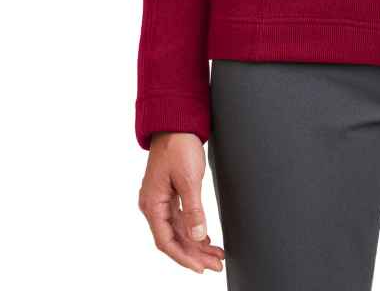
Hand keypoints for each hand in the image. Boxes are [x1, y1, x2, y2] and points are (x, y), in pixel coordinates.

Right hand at [138, 132, 224, 273]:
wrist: (176, 122)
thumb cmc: (178, 145)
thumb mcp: (189, 179)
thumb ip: (193, 210)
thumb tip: (197, 236)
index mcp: (152, 204)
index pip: (166, 241)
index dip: (184, 257)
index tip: (201, 267)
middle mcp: (153, 205)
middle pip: (173, 239)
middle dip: (194, 254)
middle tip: (216, 264)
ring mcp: (161, 200)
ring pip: (178, 230)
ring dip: (196, 243)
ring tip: (216, 254)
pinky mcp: (170, 193)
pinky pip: (180, 219)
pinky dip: (193, 229)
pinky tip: (205, 238)